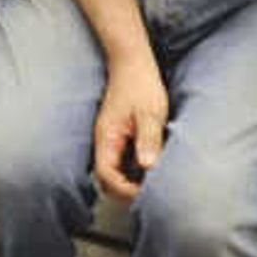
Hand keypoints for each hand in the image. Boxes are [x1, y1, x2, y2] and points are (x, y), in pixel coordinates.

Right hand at [94, 56, 169, 201]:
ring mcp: (110, 140)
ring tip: (152, 183)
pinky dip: (132, 170)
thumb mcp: (150, 112)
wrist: (131, 62)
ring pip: (113, 172)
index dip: (124, 189)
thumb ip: (148, 139)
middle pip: (106, 180)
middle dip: (126, 191)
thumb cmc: (141, 84)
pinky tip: (150, 167)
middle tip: (150, 194)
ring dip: (129, 181)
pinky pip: (120, 162)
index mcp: (107, 137)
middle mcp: (104, 141)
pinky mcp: (118, 136)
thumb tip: (148, 166)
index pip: (106, 175)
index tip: (145, 193)